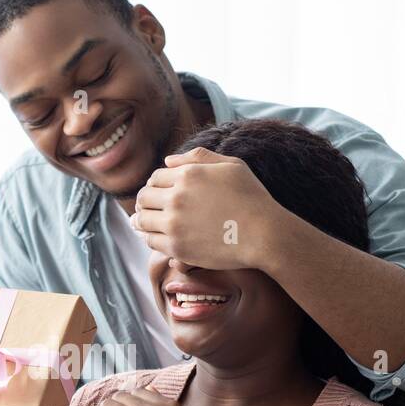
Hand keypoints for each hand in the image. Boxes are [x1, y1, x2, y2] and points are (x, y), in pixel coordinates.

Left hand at [130, 147, 286, 270]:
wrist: (264, 234)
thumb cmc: (252, 198)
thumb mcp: (231, 165)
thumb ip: (198, 157)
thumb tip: (167, 160)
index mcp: (188, 174)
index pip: (155, 178)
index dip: (154, 185)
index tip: (156, 192)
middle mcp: (177, 197)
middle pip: (143, 198)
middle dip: (144, 201)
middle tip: (145, 208)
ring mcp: (174, 224)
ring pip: (142, 220)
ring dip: (140, 220)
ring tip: (141, 222)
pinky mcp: (177, 247)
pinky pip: (151, 241)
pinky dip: (149, 237)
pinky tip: (154, 237)